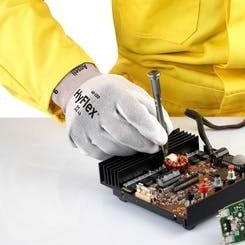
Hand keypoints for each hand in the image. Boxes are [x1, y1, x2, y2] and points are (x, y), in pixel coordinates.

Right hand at [55, 70, 171, 159]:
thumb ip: (154, 110)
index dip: (150, 128)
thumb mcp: (135, 92)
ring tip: (135, 142)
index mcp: (115, 93)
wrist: (81, 90)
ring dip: (130, 150)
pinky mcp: (77, 137)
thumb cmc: (113, 94)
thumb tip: (166, 130)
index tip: (162, 138)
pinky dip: (115, 153)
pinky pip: (102, 155)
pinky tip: (118, 143)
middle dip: (144, 144)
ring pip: (114, 148)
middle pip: (124, 135)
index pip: (134, 113)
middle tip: (154, 146)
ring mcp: (84, 124)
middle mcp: (96, 108)